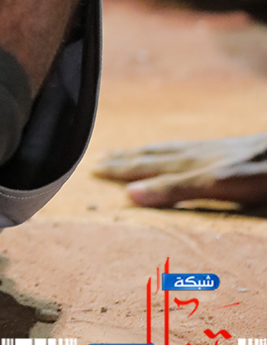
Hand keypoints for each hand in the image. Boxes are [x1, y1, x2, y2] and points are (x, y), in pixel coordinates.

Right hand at [93, 134, 266, 207]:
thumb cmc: (260, 173)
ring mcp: (215, 150)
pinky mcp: (231, 151)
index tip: (94, 169)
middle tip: (100, 159)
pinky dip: (171, 151)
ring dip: (145, 154)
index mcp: (192, 165)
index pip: (149, 168)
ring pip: (170, 151)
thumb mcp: (217, 184)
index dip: (123, 171)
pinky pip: (187, 149)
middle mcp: (199, 154)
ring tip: (127, 153)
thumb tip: (131, 195)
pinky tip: (177, 153)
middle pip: (156, 157)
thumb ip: (177, 188)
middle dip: (128, 161)